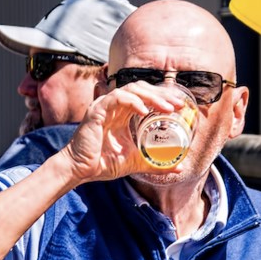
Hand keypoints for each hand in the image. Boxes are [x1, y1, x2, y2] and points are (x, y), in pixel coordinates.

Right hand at [64, 82, 191, 181]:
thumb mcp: (136, 162)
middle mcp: (114, 106)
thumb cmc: (103, 164)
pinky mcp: (97, 111)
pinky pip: (117, 98)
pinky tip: (145, 111)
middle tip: (178, 105)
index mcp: (122, 114)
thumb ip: (156, 163)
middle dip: (162, 94)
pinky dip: (133, 102)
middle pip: (141, 88)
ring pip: (132, 90)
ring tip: (167, 108)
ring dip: (152, 97)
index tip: (180, 106)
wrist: (81, 171)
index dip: (163, 97)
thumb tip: (178, 168)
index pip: (145, 96)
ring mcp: (104, 106)